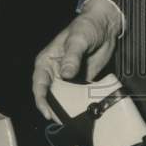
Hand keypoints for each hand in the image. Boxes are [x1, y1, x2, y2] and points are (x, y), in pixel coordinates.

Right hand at [32, 0, 121, 119]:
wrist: (105, 25)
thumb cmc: (86, 26)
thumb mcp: (78, 39)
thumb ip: (72, 57)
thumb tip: (66, 75)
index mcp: (47, 61)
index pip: (39, 84)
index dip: (41, 100)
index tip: (48, 113)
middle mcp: (55, 72)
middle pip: (50, 95)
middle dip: (55, 109)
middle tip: (63, 121)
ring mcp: (68, 78)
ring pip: (64, 98)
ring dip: (68, 109)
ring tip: (74, 121)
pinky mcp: (81, 81)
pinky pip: (78, 96)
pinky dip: (80, 104)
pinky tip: (86, 112)